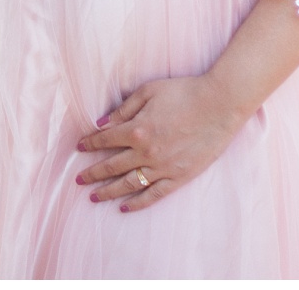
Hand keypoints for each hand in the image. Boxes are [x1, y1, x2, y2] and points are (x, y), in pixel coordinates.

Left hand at [74, 75, 250, 212]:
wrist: (220, 104)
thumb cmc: (184, 92)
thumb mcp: (148, 91)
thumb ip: (123, 109)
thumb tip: (101, 123)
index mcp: (137, 129)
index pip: (105, 140)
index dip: (89, 144)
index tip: (79, 147)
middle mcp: (146, 152)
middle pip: (111, 166)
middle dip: (92, 173)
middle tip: (78, 180)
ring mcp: (163, 167)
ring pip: (129, 184)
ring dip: (108, 192)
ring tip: (94, 196)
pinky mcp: (179, 177)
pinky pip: (154, 194)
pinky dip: (138, 203)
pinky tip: (124, 207)